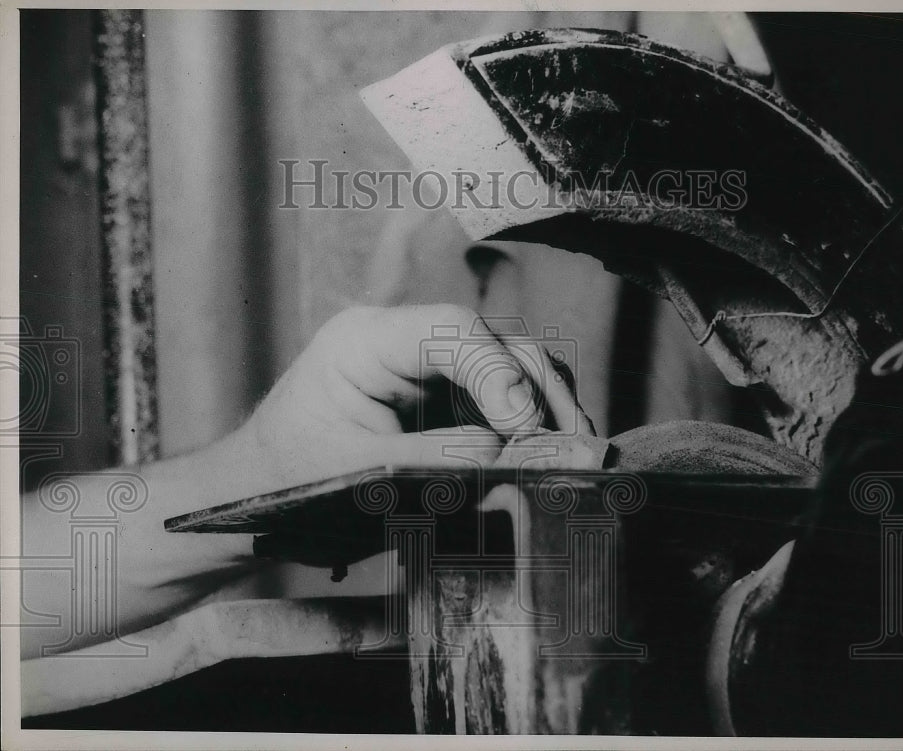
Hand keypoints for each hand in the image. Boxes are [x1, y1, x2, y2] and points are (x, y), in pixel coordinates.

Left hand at [245, 304, 593, 489]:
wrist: (255, 504)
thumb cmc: (287, 486)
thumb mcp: (357, 477)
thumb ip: (435, 460)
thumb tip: (509, 454)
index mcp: (365, 340)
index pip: (455, 330)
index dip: (501, 374)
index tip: (525, 429)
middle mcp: (402, 341)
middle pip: (493, 342)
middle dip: (537, 392)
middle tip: (569, 447)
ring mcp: (425, 367)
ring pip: (508, 366)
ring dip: (544, 406)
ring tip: (572, 453)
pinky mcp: (441, 399)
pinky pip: (498, 399)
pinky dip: (529, 424)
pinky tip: (548, 454)